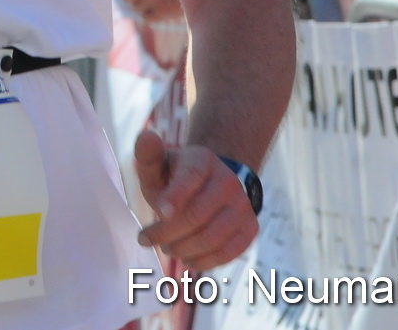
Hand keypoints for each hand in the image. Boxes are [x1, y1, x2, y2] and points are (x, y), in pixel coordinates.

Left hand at [133, 131, 258, 270]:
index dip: (175, 196)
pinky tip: (188, 259)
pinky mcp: (250, 227)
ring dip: (183, 249)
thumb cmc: (174, 178)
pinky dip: (205, 261)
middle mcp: (228, 181)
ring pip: (212, 237)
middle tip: (147, 239)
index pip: (190, 178)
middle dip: (167, 232)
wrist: (209, 185)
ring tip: (167, 248)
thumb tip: (147, 137)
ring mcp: (243, 205)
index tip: (160, 211)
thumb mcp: (158, 165)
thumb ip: (148, 155)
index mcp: (203, 160)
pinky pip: (229, 252)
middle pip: (196, 215)